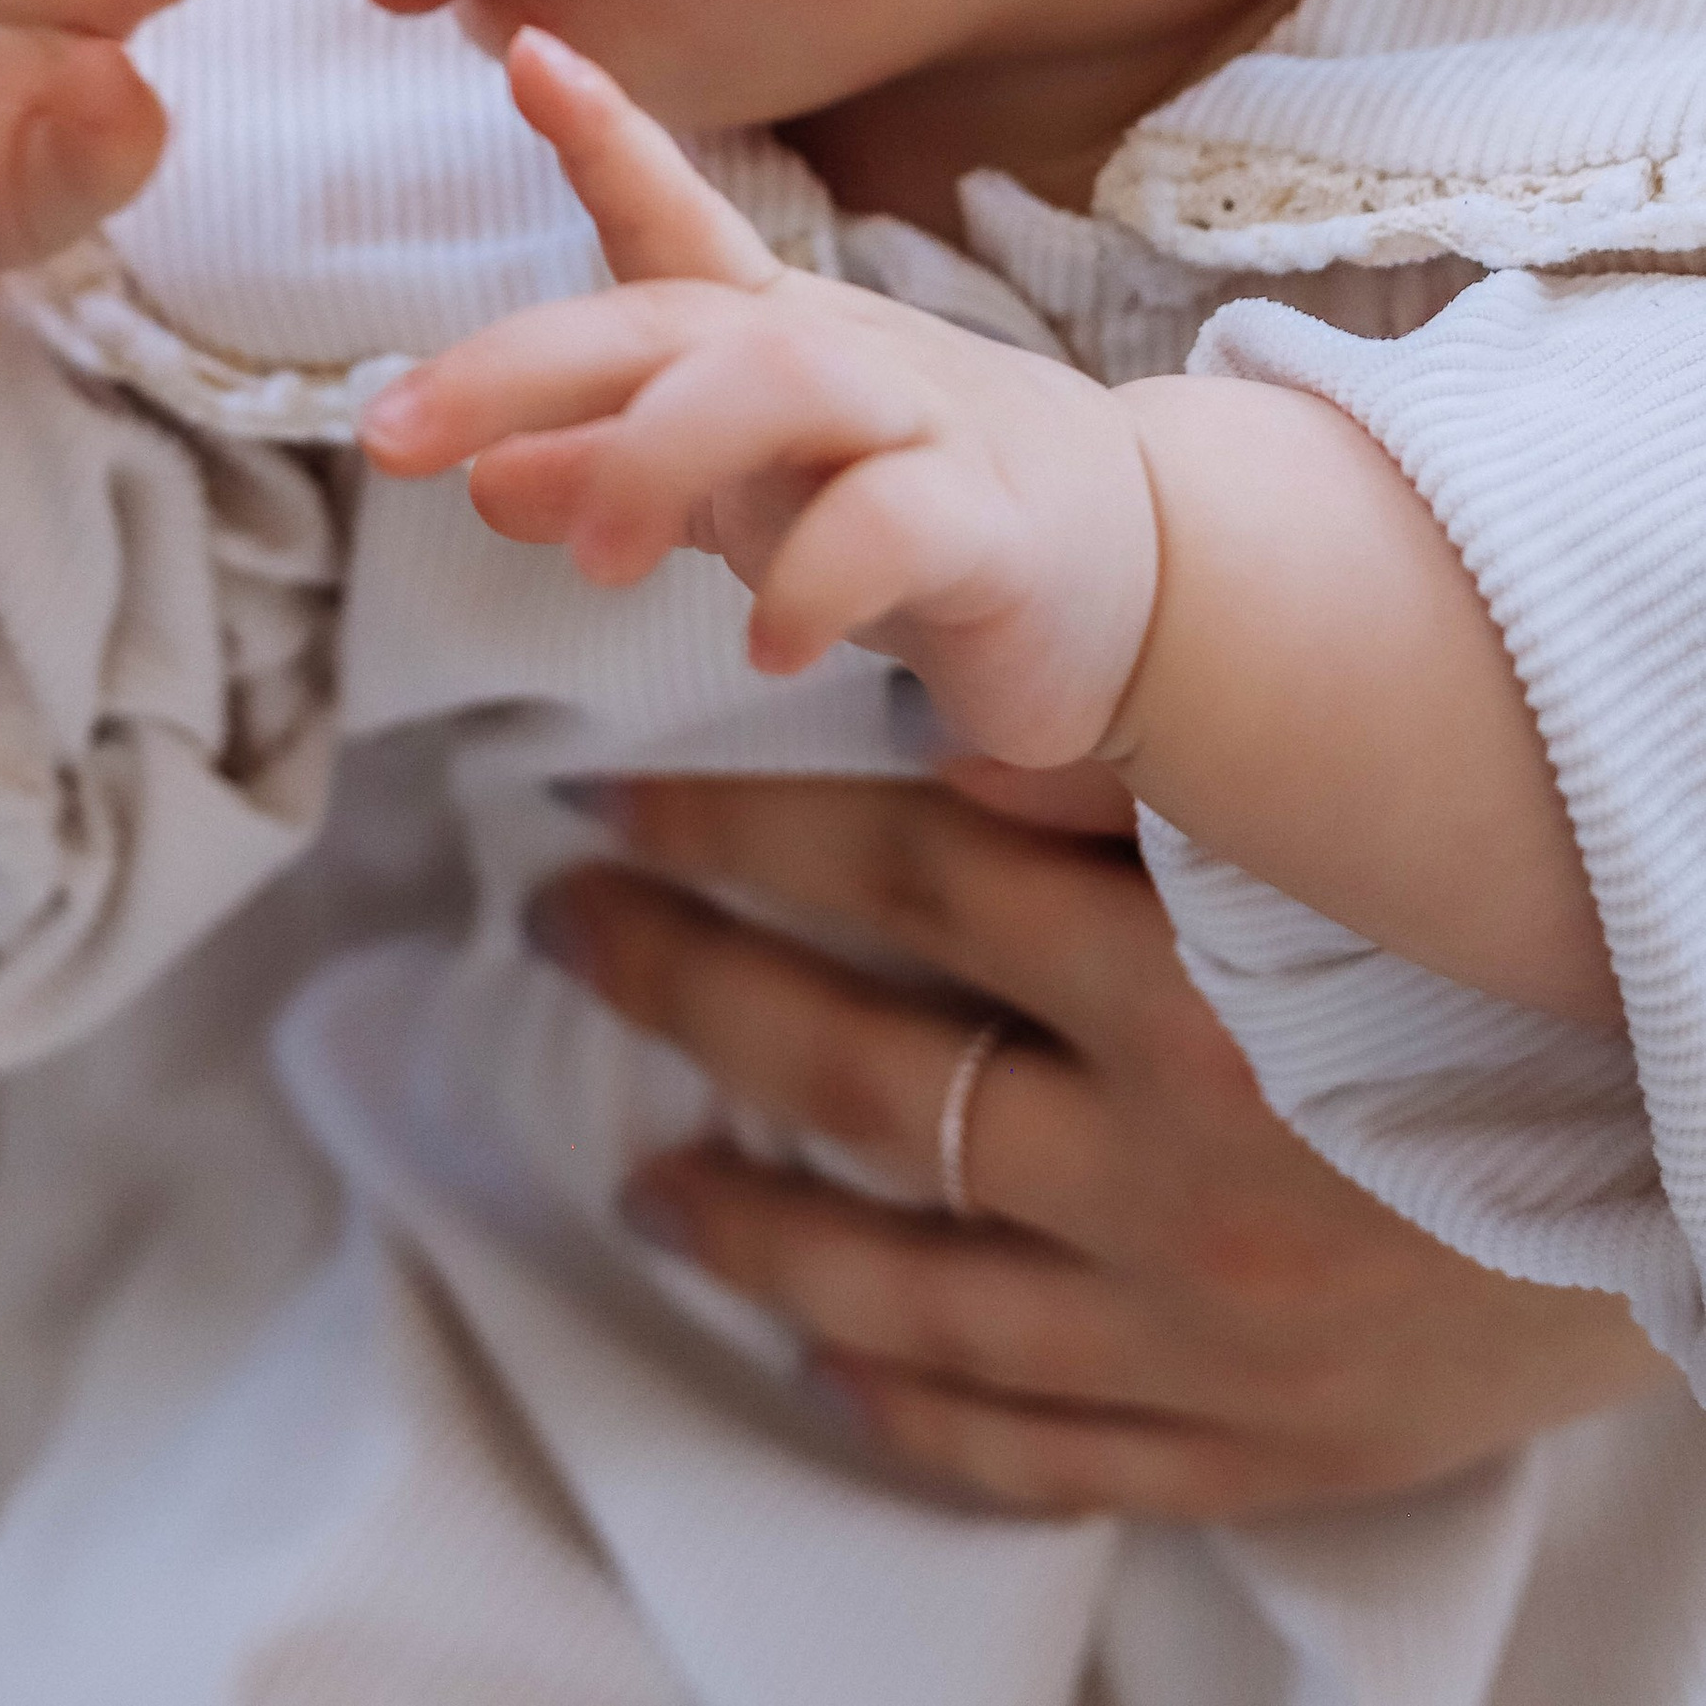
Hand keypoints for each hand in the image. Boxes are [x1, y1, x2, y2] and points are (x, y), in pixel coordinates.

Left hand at [367, 30, 1160, 768]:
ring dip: (662, 456)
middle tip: (393, 439)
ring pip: (786, 384)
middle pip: (677, 318)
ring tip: (592, 562)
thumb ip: (612, 471)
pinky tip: (763, 648)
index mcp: (766, 330)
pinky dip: (821, 583)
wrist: (1141, 574)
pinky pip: (902, 526)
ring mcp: (925, 427)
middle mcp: (836, 353)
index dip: (600, 138)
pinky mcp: (998, 527)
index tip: (521, 50)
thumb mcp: (742, 489)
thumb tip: (476, 473)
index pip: (669, 226)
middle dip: (525, 361)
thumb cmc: (910, 506)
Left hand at [530, 772, 1667, 1518]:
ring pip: (910, 1287)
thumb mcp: (1332, 844)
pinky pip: (1036, 1445)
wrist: (1704, 1162)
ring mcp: (1199, 1330)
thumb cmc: (1506, 972)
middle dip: (688, 991)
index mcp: (1196, 983)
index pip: (901, 884)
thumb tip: (941, 709)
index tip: (608, 791)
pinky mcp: (1247, 1444)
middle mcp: (1176, 1165)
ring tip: (640, 1170)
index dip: (736, 830)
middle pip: (864, 1073)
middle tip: (564, 930)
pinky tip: (817, 1359)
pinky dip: (915, 1408)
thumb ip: (1140, 780)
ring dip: (751, 1220)